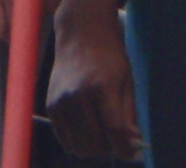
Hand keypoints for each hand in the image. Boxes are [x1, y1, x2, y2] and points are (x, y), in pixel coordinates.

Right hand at [47, 0, 142, 160]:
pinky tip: (89, 127)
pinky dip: (78, 141)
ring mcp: (61, 103)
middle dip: (111, 147)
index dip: (126, 148)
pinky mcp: (50, 107)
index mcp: (101, 87)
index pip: (114, 131)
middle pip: (94, 143)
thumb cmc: (109, 54)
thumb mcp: (127, 79)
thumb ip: (129, 113)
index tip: (135, 153)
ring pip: (78, 146)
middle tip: (120, 139)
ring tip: (105, 133)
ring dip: (94, 147)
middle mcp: (77, 97)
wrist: (81, 32)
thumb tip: (134, 143)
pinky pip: (64, 139)